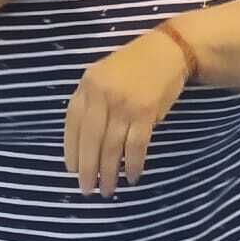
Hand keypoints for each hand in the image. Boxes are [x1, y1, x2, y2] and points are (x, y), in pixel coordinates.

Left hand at [63, 30, 190, 196]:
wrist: (169, 50)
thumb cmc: (134, 64)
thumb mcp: (104, 74)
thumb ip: (92, 101)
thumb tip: (83, 143)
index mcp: (88, 84)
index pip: (72, 123)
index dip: (71, 149)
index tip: (71, 170)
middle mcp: (102, 94)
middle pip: (91, 140)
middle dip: (88, 169)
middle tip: (87, 190)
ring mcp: (124, 104)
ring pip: (112, 147)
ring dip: (109, 173)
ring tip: (107, 190)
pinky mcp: (146, 112)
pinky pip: (136, 146)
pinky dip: (134, 164)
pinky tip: (133, 177)